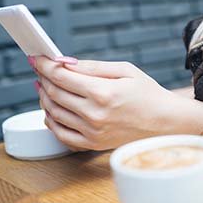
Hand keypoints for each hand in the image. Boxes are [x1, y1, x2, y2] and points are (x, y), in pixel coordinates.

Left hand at [32, 56, 191, 149]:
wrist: (166, 122)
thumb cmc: (149, 94)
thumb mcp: (125, 70)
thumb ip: (92, 66)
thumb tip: (64, 63)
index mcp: (103, 92)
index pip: (61, 77)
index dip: (44, 65)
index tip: (36, 58)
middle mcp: (95, 114)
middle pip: (54, 93)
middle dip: (43, 78)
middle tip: (41, 70)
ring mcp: (93, 131)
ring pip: (53, 113)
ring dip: (44, 97)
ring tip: (46, 87)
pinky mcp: (93, 144)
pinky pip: (61, 133)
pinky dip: (51, 120)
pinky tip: (52, 109)